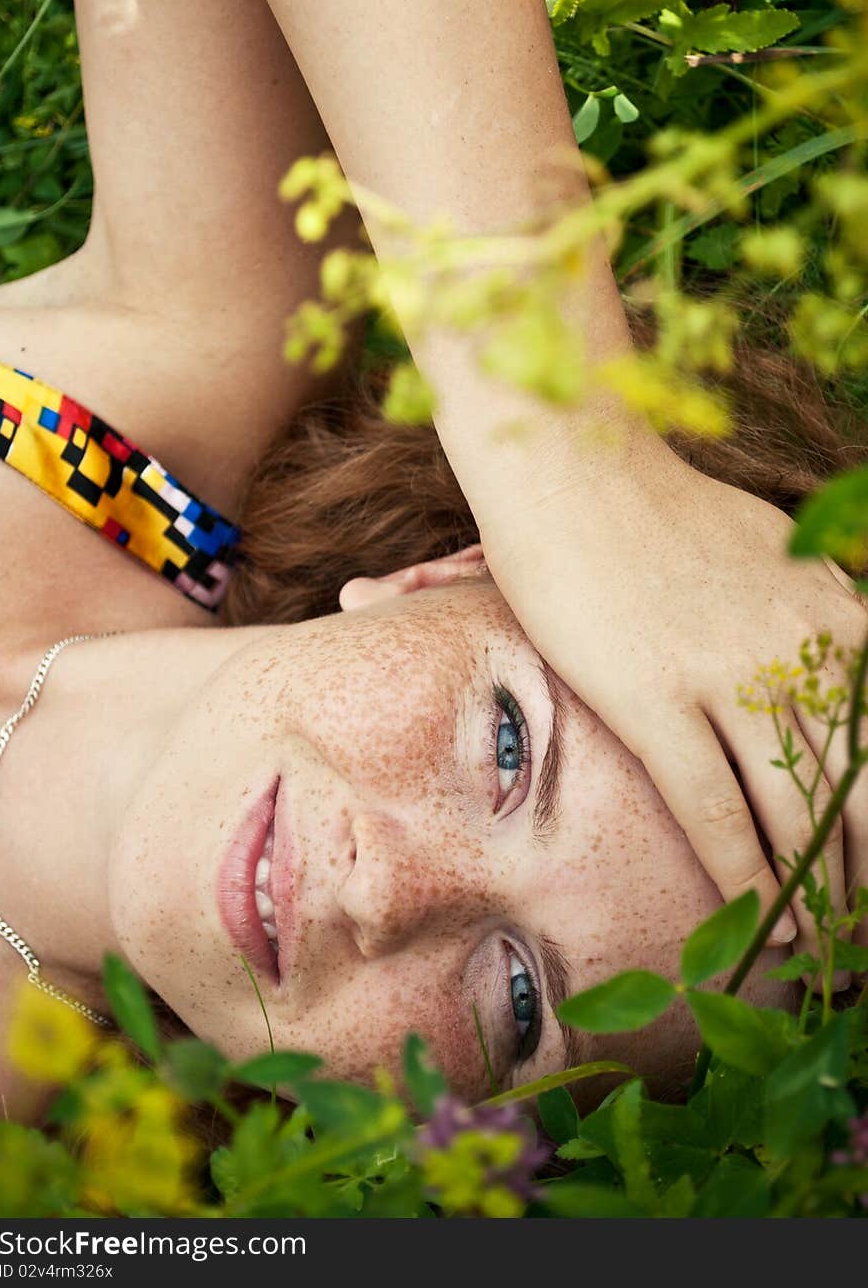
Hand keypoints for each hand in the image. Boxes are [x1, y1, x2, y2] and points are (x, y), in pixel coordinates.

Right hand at [482, 450, 867, 967]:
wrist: (575, 470)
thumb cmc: (666, 511)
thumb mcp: (780, 552)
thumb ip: (824, 614)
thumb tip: (851, 653)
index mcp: (837, 615)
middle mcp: (795, 648)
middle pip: (858, 788)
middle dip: (866, 868)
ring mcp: (724, 672)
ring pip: (795, 807)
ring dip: (816, 887)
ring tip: (825, 943)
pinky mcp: (651, 694)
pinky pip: (713, 804)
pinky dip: (743, 869)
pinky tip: (759, 915)